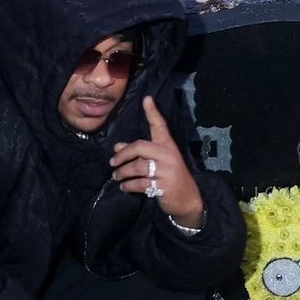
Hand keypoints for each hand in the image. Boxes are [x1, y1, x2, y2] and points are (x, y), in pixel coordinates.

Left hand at [110, 96, 204, 226]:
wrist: (187, 200)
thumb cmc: (170, 178)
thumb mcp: (158, 162)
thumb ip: (138, 154)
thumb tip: (117, 146)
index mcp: (168, 146)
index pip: (160, 126)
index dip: (153, 112)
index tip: (147, 99)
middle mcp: (168, 155)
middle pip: (140, 147)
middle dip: (123, 155)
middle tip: (112, 162)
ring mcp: (167, 170)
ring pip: (137, 167)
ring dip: (123, 173)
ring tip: (116, 176)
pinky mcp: (163, 186)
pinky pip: (140, 183)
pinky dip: (128, 185)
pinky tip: (124, 187)